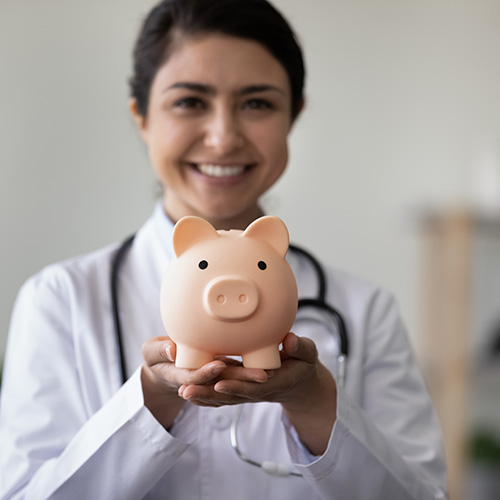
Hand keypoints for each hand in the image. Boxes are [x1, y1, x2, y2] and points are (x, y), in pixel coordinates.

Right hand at [140, 336, 267, 428]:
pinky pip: (236, 375)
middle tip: (261, 375)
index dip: (208, 373)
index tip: (220, 364)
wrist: (165, 367)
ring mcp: (213, 377)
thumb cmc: (157, 356)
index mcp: (181, 376)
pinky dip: (248, 374)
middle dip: (242, 379)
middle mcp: (201, 380)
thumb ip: (158, 351)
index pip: (196, 377)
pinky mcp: (221, 372)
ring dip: (250, 378)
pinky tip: (265, 367)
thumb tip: (171, 349)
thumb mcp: (150, 352)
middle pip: (222, 381)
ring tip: (269, 372)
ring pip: (233, 378)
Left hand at [180, 332, 336, 454]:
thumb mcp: (308, 355)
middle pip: (231, 394)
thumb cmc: (303, 365)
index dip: (236, 386)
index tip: (219, 383)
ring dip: (202, 395)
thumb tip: (290, 340)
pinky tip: (188, 391)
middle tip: (187, 389)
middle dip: (208, 393)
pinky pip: (221, 395)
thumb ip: (301, 348)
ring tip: (182, 391)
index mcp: (275, 382)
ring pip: (222, 397)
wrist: (300, 384)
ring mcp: (247, 392)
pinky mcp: (240, 389)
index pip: (253, 387)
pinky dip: (205, 395)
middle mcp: (257, 390)